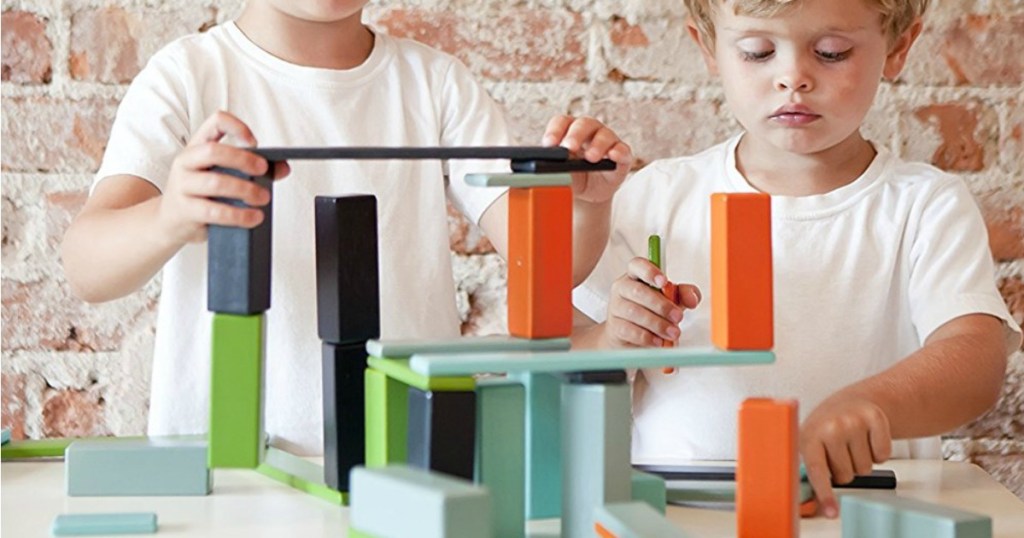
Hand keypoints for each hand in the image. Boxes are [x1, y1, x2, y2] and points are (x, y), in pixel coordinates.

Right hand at [157, 111, 290, 244]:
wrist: (171, 221)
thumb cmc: (202, 194)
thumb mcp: (223, 175)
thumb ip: (252, 169)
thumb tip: (284, 168)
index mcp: (197, 146)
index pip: (215, 122)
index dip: (236, 127)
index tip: (254, 142)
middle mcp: (186, 161)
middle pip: (213, 151)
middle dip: (243, 160)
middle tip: (263, 170)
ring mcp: (182, 185)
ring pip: (215, 182)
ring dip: (245, 190)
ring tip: (263, 198)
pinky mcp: (184, 209)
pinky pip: (214, 211)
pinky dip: (238, 215)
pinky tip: (253, 217)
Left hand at [542, 115, 631, 203]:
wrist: (588, 193)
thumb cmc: (572, 176)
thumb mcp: (559, 173)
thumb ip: (552, 168)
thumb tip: (541, 169)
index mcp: (570, 130)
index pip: (562, 122)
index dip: (555, 131)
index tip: (549, 144)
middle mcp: (590, 131)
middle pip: (583, 124)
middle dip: (575, 135)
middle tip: (569, 147)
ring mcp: (607, 141)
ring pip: (604, 135)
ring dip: (597, 145)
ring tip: (590, 158)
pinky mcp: (621, 156)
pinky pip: (623, 150)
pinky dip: (619, 152)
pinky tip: (613, 156)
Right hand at [601, 257, 700, 346]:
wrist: (634, 338)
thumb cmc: (654, 312)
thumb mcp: (672, 300)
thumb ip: (685, 294)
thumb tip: (692, 299)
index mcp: (636, 276)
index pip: (637, 265)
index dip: (649, 271)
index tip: (664, 281)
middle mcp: (622, 288)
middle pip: (638, 291)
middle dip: (661, 305)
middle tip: (678, 317)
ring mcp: (615, 307)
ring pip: (634, 312)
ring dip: (657, 324)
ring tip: (672, 333)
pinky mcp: (614, 327)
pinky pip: (629, 330)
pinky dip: (646, 337)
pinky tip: (658, 341)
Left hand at [801, 394, 891, 518]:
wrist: (850, 402)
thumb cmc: (828, 429)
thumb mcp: (811, 445)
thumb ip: (812, 471)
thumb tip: (817, 503)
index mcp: (810, 436)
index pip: (817, 470)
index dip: (825, 493)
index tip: (832, 512)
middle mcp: (831, 427)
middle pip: (846, 475)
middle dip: (845, 470)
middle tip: (841, 452)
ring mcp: (853, 421)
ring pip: (865, 468)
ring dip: (861, 461)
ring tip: (853, 444)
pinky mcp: (875, 418)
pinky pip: (883, 455)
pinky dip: (878, 452)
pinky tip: (868, 438)